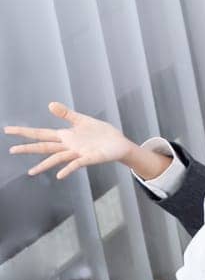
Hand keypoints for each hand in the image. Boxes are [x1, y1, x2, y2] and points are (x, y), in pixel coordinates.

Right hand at [6, 103, 137, 178]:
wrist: (119, 143)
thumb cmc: (101, 133)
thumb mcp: (82, 120)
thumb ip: (66, 114)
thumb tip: (50, 104)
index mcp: (65, 136)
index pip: (40, 133)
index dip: (25, 132)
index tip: (8, 130)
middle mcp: (68, 146)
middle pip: (45, 147)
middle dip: (28, 148)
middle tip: (11, 151)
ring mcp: (78, 153)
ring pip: (57, 158)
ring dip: (44, 165)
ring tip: (31, 172)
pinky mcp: (90, 158)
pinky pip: (77, 164)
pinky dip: (68, 169)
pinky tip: (59, 175)